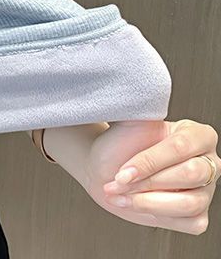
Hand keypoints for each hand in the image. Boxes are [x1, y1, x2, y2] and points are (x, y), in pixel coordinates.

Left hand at [80, 119, 217, 233]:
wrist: (106, 169)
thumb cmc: (119, 145)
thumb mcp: (129, 122)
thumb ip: (143, 106)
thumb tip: (146, 92)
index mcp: (197, 134)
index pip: (180, 147)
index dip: (150, 161)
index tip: (123, 171)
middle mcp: (208, 162)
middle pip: (190, 175)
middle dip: (149, 182)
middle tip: (119, 182)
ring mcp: (207, 190)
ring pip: (190, 203)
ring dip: (148, 202)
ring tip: (120, 194)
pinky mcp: (198, 215)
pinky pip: (190, 221)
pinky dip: (156, 215)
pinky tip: (133, 204)